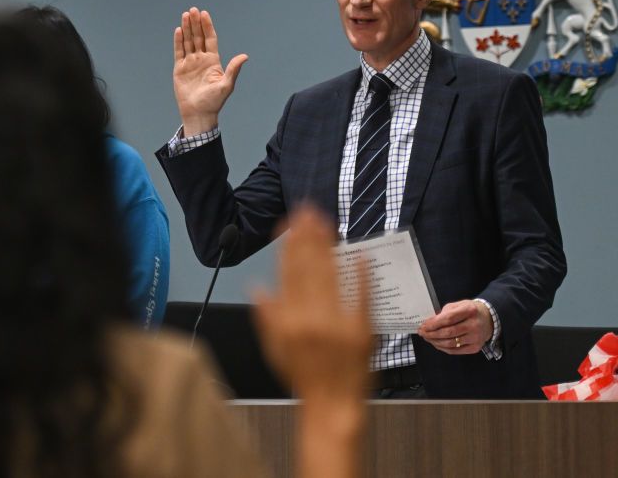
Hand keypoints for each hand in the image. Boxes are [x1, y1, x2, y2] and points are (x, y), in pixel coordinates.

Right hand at [173, 7, 247, 135]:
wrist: (198, 113)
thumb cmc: (214, 101)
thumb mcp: (226, 85)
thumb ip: (234, 69)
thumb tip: (245, 56)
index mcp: (213, 61)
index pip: (210, 39)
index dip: (207, 27)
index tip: (205, 14)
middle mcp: (201, 59)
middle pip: (198, 37)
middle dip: (196, 24)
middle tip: (193, 10)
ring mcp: (190, 63)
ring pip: (188, 42)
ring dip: (187, 29)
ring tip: (185, 15)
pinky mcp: (180, 69)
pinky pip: (178, 52)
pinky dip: (178, 41)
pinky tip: (178, 30)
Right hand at [252, 206, 371, 400]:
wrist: (332, 406)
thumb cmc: (304, 379)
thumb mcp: (275, 349)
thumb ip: (267, 316)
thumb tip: (255, 288)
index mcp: (289, 322)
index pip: (287, 274)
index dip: (288, 245)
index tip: (289, 223)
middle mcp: (312, 319)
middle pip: (309, 268)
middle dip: (307, 236)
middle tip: (308, 209)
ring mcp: (339, 323)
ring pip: (331, 275)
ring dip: (327, 246)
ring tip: (325, 222)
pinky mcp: (362, 329)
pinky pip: (361, 296)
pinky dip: (360, 275)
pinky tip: (359, 253)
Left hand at [417, 299, 492, 355]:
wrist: (489, 319)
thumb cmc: (470, 311)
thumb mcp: (459, 305)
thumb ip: (445, 313)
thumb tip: (430, 323)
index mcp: (470, 310)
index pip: (448, 319)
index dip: (434, 324)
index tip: (423, 326)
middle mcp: (474, 325)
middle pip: (449, 332)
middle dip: (432, 334)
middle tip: (422, 333)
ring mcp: (476, 338)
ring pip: (451, 343)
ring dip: (436, 342)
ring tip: (428, 338)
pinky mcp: (475, 348)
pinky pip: (455, 351)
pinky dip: (443, 348)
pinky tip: (437, 344)